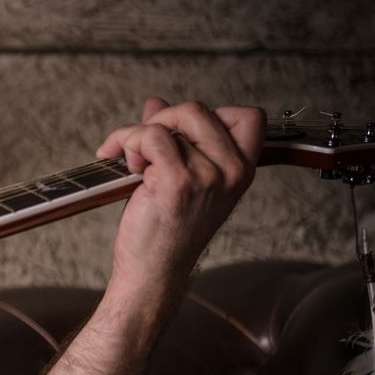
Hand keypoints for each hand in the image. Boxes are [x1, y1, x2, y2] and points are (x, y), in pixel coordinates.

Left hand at [95, 97, 261, 300]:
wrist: (154, 271)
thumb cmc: (165, 231)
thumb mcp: (180, 179)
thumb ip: (175, 140)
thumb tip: (155, 104)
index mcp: (241, 171)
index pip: (249, 117)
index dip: (212, 113)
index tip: (182, 134)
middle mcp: (230, 171)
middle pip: (197, 109)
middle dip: (160, 119)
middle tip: (141, 144)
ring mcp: (206, 175)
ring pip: (164, 123)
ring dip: (135, 136)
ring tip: (131, 163)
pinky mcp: (176, 181)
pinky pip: (148, 137)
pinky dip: (127, 143)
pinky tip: (125, 166)